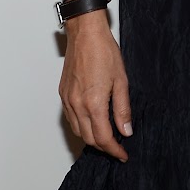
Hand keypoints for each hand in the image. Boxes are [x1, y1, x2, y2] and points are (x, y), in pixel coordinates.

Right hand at [58, 13, 133, 161]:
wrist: (85, 34)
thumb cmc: (104, 52)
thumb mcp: (121, 81)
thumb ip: (123, 109)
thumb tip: (126, 131)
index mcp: (93, 103)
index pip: (103, 138)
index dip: (114, 150)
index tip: (123, 154)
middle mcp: (77, 105)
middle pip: (89, 139)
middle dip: (104, 148)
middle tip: (117, 147)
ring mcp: (68, 100)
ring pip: (78, 131)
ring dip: (91, 139)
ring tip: (106, 137)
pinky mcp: (63, 94)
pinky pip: (70, 119)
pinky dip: (81, 126)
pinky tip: (92, 122)